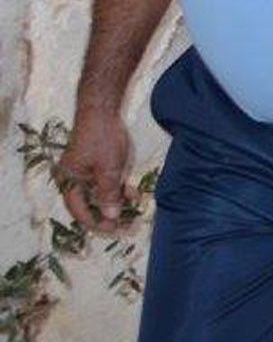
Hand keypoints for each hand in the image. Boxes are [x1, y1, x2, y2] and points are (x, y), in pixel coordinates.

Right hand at [58, 113, 133, 232]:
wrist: (101, 111)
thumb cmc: (101, 139)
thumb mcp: (108, 169)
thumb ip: (108, 193)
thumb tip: (111, 216)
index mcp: (68, 183)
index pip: (79, 211)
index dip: (96, 222)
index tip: (113, 230)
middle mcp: (73, 181)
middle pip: (89, 205)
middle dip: (109, 214)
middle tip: (127, 224)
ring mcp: (84, 173)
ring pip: (100, 195)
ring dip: (116, 203)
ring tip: (135, 210)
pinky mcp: (95, 166)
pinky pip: (105, 183)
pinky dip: (118, 190)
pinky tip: (134, 195)